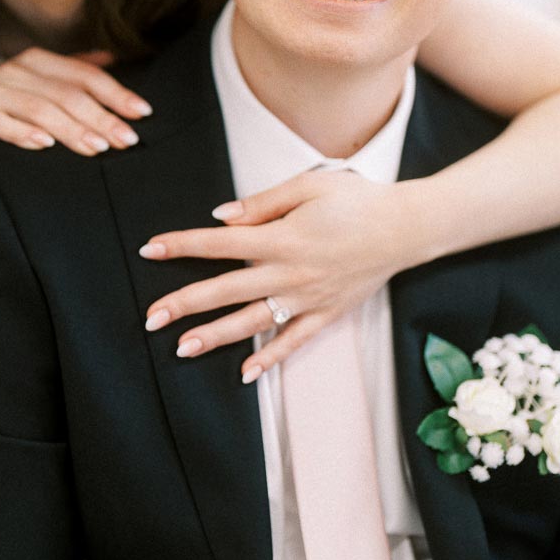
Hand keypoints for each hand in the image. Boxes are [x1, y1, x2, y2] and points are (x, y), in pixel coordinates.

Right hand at [0, 47, 151, 190]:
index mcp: (35, 62)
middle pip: (65, 93)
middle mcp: (11, 70)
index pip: (84, 75)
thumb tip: (112, 58)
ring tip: (96, 148)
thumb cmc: (3, 113)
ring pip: (36, 108)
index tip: (143, 113)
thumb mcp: (38, 92)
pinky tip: (44, 145)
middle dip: (100, 116)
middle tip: (126, 140)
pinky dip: (21, 132)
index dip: (115, 93)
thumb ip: (71, 75)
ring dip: (69, 129)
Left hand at [140, 171, 425, 381]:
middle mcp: (291, 273)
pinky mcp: (328, 314)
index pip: (220, 244)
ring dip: (215, 337)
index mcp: (283, 238)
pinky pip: (294, 342)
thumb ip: (263, 204)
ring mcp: (309, 299)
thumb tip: (221, 218)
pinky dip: (270, 359)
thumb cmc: (358, 200)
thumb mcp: (309, 185)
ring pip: (253, 322)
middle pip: (226, 290)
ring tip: (181, 349)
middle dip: (185, 303)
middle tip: (150, 317)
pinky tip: (244, 373)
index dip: (182, 245)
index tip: (150, 249)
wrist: (408, 227)